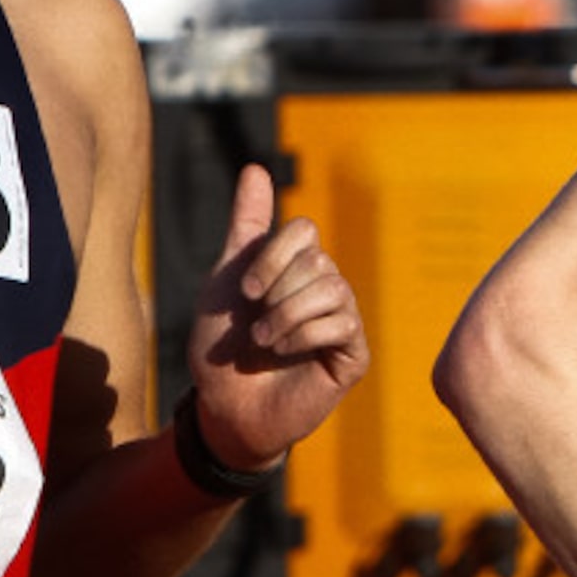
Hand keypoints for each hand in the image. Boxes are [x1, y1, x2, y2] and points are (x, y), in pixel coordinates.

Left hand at [185, 163, 369, 468]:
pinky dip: (304, 335)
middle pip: (316, 260)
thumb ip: (246, 226)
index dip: (273, 256)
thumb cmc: (223, 347)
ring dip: (286, 316)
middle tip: (254, 326)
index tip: (245, 289)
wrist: (224, 408)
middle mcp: (325, 288)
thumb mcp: (226, 279)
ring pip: (331, 288)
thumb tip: (256, 168)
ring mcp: (342, 320)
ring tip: (265, 342)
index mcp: (297, 267)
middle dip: (275, 292)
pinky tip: (284, 353)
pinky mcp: (353, 354)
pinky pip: (342, 323)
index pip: (304, 231)